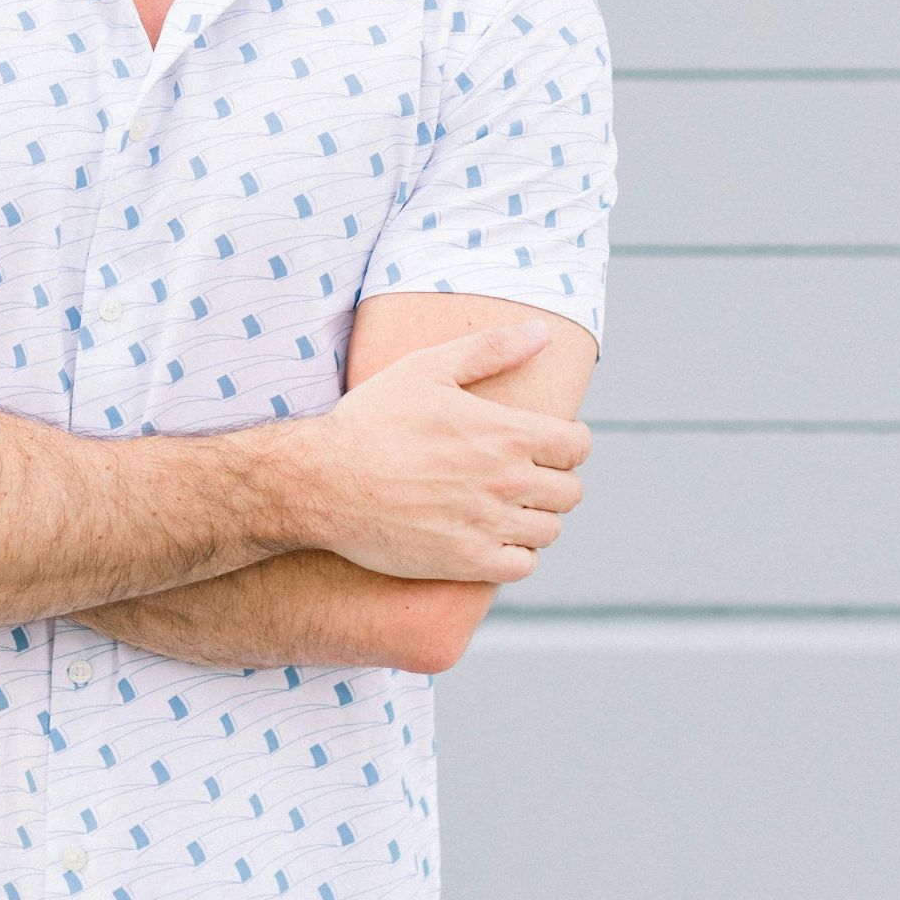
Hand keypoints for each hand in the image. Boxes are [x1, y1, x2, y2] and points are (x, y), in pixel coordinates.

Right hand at [286, 320, 589, 582]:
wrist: (323, 481)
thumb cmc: (370, 421)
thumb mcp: (427, 369)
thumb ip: (490, 349)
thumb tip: (541, 333)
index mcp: (506, 432)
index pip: (577, 446)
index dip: (566, 445)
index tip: (545, 448)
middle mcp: (506, 480)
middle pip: (569, 492)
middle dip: (551, 484)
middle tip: (519, 481)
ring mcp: (488, 524)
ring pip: (548, 531)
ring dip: (534, 521)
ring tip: (505, 512)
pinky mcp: (466, 561)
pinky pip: (521, 567)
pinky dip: (514, 556)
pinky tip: (491, 542)